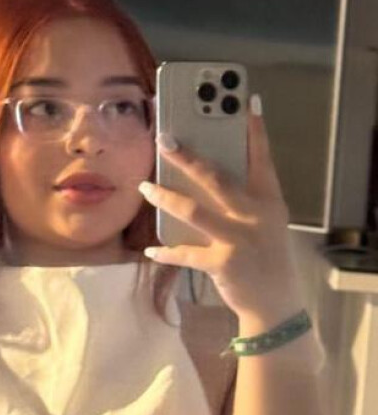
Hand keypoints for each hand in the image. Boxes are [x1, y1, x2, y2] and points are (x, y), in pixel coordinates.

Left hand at [138, 98, 303, 321]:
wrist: (275, 305)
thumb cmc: (266, 260)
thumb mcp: (266, 225)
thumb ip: (245, 201)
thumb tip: (206, 180)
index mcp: (269, 201)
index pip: (262, 159)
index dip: (254, 131)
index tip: (245, 102)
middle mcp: (255, 216)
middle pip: (217, 178)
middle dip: (188, 157)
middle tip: (165, 139)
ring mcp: (238, 239)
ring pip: (194, 211)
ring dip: (166, 197)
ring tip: (145, 188)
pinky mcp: (223, 264)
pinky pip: (186, 254)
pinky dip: (167, 253)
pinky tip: (150, 251)